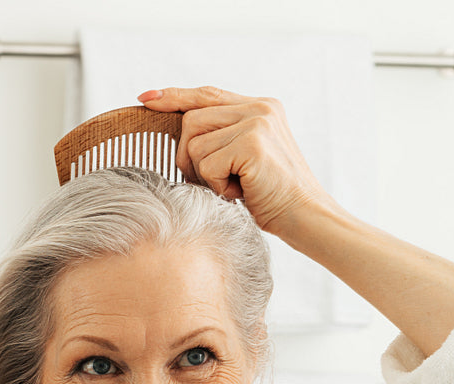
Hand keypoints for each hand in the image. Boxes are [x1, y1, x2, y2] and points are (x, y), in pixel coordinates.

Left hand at [138, 85, 337, 239]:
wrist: (306, 218)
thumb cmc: (273, 198)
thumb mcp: (246, 160)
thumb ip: (224, 138)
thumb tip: (181, 132)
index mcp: (260, 107)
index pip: (206, 95)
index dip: (175, 97)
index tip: (147, 98)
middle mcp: (260, 107)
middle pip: (191, 120)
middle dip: (190, 157)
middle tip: (216, 182)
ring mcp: (257, 121)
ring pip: (194, 143)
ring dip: (205, 174)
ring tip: (234, 186)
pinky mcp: (253, 142)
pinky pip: (206, 163)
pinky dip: (216, 185)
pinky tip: (240, 192)